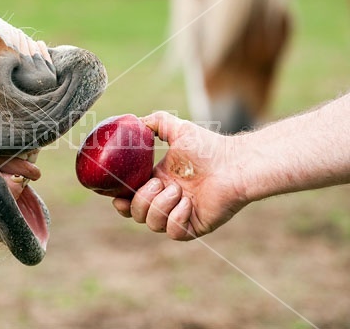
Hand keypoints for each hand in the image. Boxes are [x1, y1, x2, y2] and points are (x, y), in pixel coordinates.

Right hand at [112, 111, 249, 239]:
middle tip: (159, 183)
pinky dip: (176, 217)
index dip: (120, 201)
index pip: (130, 199)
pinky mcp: (193, 227)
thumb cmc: (209, 147)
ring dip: (161, 205)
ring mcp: (179, 215)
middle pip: (136, 213)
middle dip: (142, 199)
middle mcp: (166, 201)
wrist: (235, 163)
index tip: (119, 196)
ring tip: (179, 190)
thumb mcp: (177, 129)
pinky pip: (173, 232)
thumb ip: (155, 122)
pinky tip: (190, 203)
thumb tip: (136, 121)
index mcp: (157, 182)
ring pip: (152, 224)